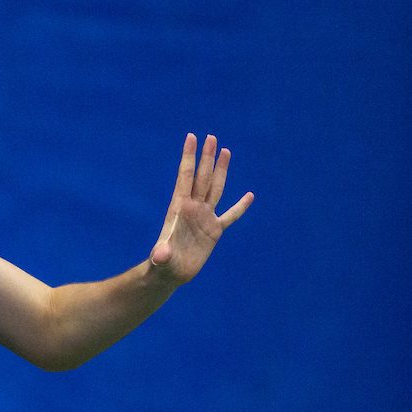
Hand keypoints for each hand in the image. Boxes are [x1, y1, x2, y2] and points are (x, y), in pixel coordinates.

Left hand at [150, 133, 253, 284]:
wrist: (170, 273)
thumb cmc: (162, 265)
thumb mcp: (162, 260)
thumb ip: (162, 255)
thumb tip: (161, 255)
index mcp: (179, 209)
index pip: (185, 177)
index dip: (189, 157)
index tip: (191, 137)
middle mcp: (193, 208)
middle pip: (202, 177)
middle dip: (206, 157)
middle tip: (211, 137)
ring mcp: (205, 218)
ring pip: (216, 188)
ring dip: (221, 170)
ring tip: (225, 151)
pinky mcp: (214, 231)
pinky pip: (230, 215)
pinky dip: (240, 206)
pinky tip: (250, 196)